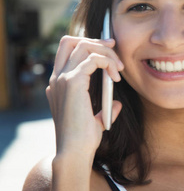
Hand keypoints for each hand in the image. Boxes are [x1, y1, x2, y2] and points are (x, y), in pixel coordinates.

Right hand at [46, 36, 123, 160]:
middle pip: (70, 41)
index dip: (88, 43)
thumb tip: (116, 104)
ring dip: (106, 52)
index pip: (67, 50)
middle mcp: (57, 78)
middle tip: (114, 47)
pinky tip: (116, 77)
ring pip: (83, 46)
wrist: (75, 150)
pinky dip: (107, 62)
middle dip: (94, 40)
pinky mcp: (72, 82)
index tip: (109, 47)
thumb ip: (103, 108)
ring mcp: (63, 78)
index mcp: (59, 84)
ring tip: (119, 68)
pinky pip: (92, 59)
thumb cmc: (84, 138)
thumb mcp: (95, 119)